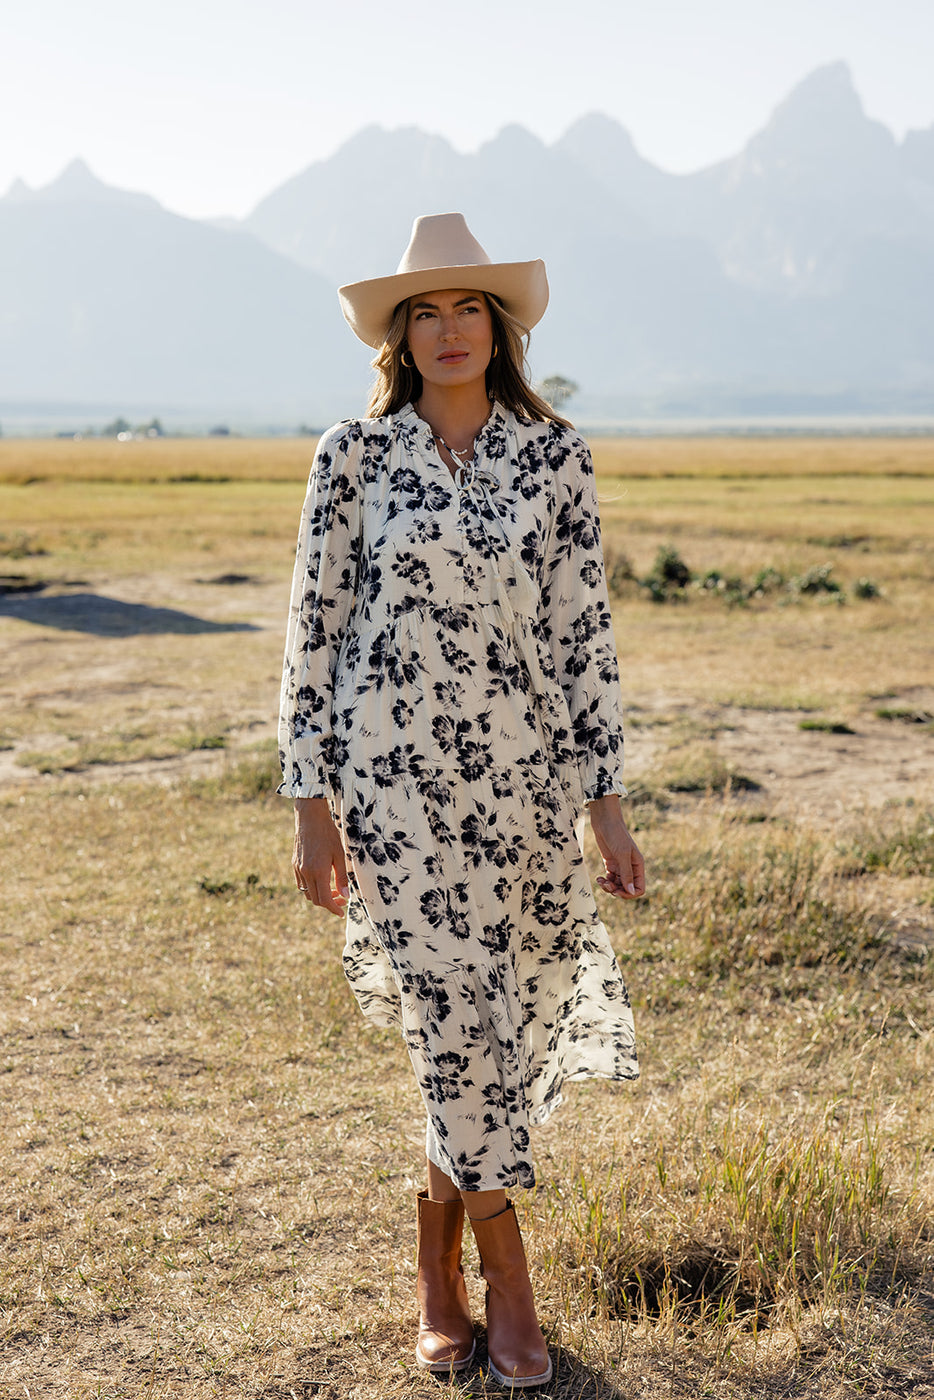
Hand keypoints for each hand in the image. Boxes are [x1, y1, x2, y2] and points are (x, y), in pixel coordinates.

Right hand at [293, 798, 348, 914]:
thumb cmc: (328, 834)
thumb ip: (342, 877)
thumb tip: (346, 895)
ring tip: (333, 890)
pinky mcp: (294, 864)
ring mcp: (298, 869)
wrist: (310, 818)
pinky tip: (321, 880)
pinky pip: (301, 883)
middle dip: (329, 903)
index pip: (325, 899)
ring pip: (307, 892)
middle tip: (341, 899)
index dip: (334, 908)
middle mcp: (305, 873)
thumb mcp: (340, 855)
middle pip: (315, 899)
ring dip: (319, 896)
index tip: (341, 912)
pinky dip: (311, 887)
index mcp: (318, 872)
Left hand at [587, 795, 644, 900]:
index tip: (618, 891)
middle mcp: (630, 868)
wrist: (605, 821)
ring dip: (609, 887)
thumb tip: (631, 891)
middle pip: (627, 889)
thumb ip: (626, 873)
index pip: (639, 888)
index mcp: (638, 866)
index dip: (629, 893)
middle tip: (608, 886)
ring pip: (617, 885)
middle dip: (617, 891)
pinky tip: (599, 878)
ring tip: (602, 881)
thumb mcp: (622, 854)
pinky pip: (609, 879)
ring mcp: (620, 866)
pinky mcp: (610, 864)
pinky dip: (604, 882)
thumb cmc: (616, 834)